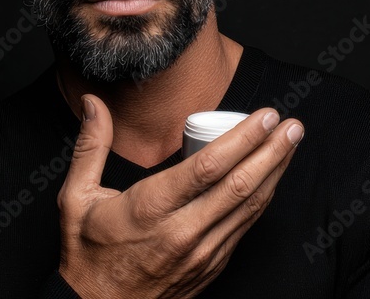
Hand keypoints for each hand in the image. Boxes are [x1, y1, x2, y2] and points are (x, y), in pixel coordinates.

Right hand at [56, 94, 302, 297]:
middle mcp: (183, 231)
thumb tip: (95, 104)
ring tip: (291, 143)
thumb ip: (90, 147)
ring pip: (250, 207)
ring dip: (275, 172)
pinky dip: (263, 199)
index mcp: (151, 209)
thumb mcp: (76, 199)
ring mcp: (202, 252)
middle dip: (272, 151)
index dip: (244, 139)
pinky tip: (273, 177)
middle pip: (241, 185)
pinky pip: (245, 226)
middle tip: (292, 125)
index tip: (265, 116)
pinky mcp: (213, 265)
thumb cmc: (87, 255)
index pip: (209, 167)